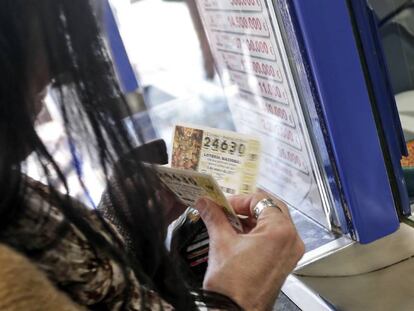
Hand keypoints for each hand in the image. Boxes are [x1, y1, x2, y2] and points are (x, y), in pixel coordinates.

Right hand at [195, 193, 304, 310]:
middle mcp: (291, 241)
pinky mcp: (283, 264)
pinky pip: (273, 239)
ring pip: (272, 224)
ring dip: (251, 220)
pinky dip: (257, 233)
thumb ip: (214, 216)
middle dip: (246, 207)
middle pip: (271, 209)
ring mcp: (289, 254)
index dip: (238, 199)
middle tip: (226, 209)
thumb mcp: (220, 242)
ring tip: (229, 223)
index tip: (222, 204)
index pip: (261, 200)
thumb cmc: (233, 286)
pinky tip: (238, 236)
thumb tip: (205, 203)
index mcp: (280, 231)